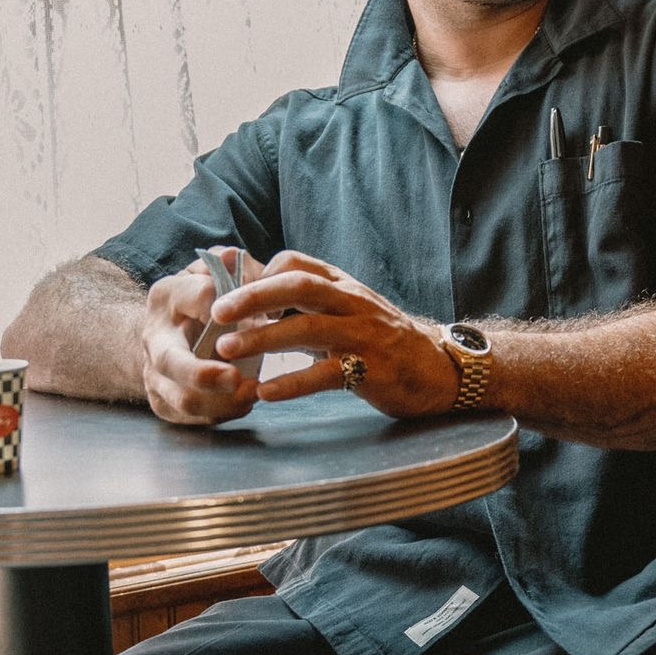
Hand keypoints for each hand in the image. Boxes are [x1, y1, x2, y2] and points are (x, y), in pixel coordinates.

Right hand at [140, 247, 264, 425]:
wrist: (169, 333)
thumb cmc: (205, 299)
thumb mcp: (215, 273)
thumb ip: (232, 267)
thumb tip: (239, 262)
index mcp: (168, 296)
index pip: (198, 297)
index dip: (227, 307)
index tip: (257, 311)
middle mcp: (154, 336)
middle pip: (172, 361)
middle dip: (204, 374)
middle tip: (236, 379)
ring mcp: (154, 373)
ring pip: (183, 399)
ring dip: (222, 401)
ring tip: (253, 393)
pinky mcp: (163, 402)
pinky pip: (193, 418)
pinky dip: (222, 413)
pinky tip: (244, 402)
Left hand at [214, 250, 461, 416]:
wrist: (438, 369)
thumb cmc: (382, 341)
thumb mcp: (347, 311)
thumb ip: (307, 305)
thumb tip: (255, 301)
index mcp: (343, 285)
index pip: (295, 262)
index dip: (258, 274)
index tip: (229, 295)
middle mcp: (352, 302)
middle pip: (298, 285)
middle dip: (253, 296)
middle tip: (216, 312)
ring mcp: (364, 335)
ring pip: (307, 328)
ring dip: (263, 338)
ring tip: (227, 350)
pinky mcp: (372, 369)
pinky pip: (326, 374)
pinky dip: (292, 383)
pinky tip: (265, 392)